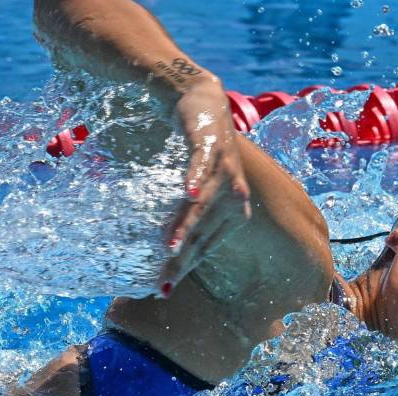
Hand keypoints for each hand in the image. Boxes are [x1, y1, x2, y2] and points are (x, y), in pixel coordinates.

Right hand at [159, 78, 251, 296]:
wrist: (203, 104)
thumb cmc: (198, 155)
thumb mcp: (200, 191)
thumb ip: (190, 218)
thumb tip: (169, 251)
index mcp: (233, 211)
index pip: (206, 246)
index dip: (185, 267)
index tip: (164, 289)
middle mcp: (235, 195)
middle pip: (203, 232)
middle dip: (182, 259)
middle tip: (162, 284)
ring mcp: (225, 170)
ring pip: (202, 205)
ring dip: (186, 226)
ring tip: (170, 249)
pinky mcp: (212, 146)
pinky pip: (202, 166)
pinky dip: (194, 178)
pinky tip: (188, 193)